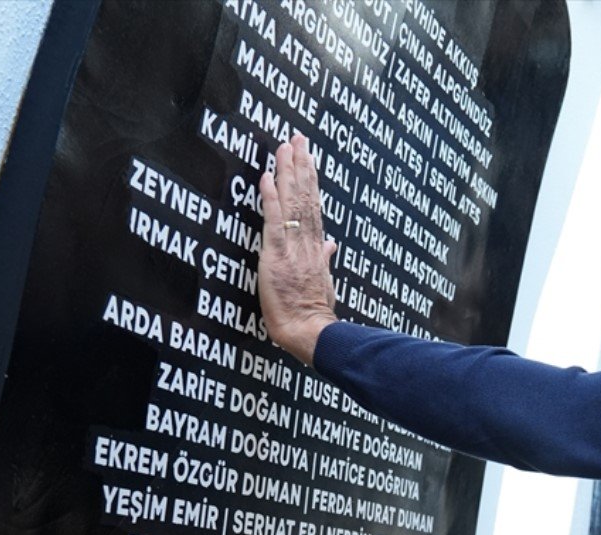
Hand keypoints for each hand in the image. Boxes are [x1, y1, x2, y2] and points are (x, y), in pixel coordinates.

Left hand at [258, 134, 337, 363]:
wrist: (311, 331)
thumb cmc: (314, 314)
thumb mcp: (324, 282)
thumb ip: (326, 258)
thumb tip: (332, 244)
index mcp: (316, 248)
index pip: (313, 207)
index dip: (310, 180)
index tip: (308, 157)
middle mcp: (306, 242)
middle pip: (305, 196)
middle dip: (301, 165)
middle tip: (297, 137)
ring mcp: (292, 247)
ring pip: (292, 202)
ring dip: (288, 172)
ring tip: (285, 147)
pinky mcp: (277, 255)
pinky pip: (273, 221)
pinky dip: (271, 198)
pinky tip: (268, 177)